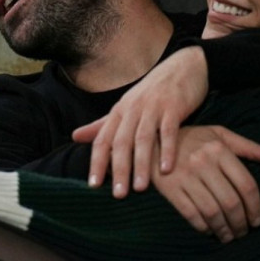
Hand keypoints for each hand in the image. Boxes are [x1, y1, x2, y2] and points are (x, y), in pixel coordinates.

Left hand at [73, 46, 208, 197]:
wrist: (184, 66)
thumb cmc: (153, 91)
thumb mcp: (126, 105)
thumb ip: (103, 124)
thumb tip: (75, 137)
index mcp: (120, 111)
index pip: (103, 139)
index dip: (97, 162)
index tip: (93, 186)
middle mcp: (133, 109)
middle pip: (122, 142)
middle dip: (119, 169)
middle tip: (119, 195)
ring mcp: (154, 107)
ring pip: (143, 138)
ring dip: (141, 164)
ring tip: (140, 187)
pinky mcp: (174, 106)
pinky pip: (169, 130)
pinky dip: (167, 149)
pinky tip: (167, 169)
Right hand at [151, 125, 259, 242]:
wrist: (152, 141)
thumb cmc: (191, 138)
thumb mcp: (220, 134)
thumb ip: (248, 147)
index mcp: (219, 149)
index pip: (246, 184)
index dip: (255, 207)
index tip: (257, 220)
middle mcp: (204, 162)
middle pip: (231, 202)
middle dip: (240, 223)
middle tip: (243, 232)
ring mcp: (186, 176)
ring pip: (212, 212)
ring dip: (224, 229)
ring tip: (229, 236)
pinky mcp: (170, 188)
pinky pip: (191, 214)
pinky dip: (203, 227)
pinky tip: (209, 231)